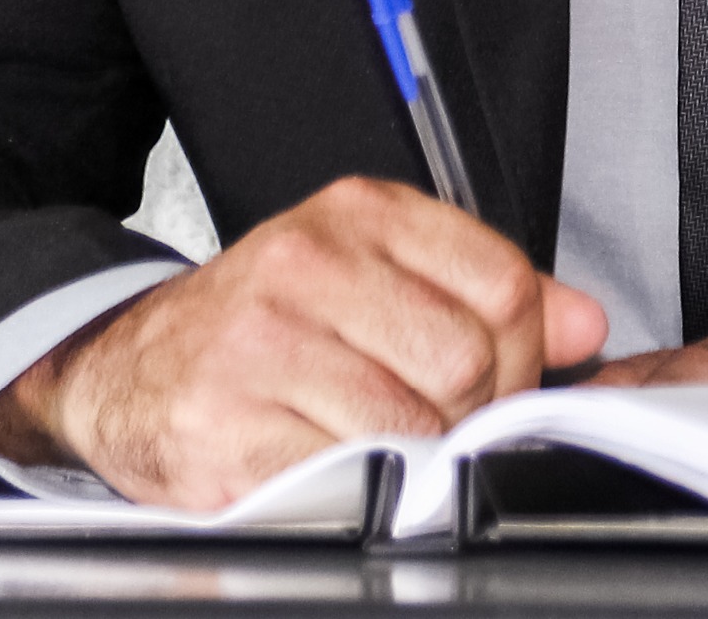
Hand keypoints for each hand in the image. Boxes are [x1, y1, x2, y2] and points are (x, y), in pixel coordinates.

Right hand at [0, 176, 608, 509]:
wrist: (125, 372)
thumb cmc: (258, 328)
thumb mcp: (371, 278)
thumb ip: (481, 294)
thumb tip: (582, 324)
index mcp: (357, 217)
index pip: (504, 284)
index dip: (522, 354)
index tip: (495, 380)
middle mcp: (307, 265)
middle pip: (468, 361)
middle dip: (470, 415)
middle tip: (435, 426)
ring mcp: (262, 344)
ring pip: (416, 425)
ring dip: (416, 460)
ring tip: (379, 448)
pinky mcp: (229, 425)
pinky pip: (347, 475)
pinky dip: (358, 490)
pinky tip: (332, 467)